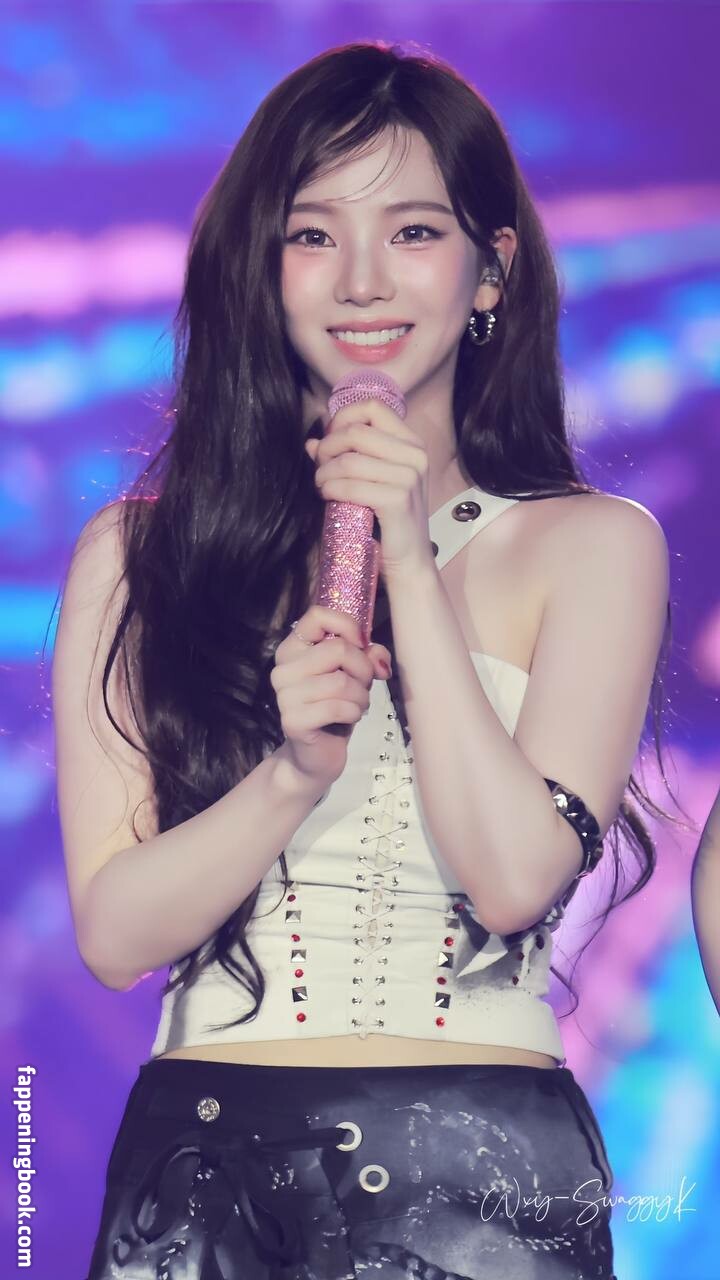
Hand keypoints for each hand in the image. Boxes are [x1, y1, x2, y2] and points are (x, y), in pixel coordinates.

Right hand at [270, 604, 392, 788]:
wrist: (316, 754)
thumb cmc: (336, 708)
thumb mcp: (354, 675)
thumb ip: (368, 655)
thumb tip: (378, 657)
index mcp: (293, 648)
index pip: (318, 615)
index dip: (348, 626)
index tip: (361, 645)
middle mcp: (283, 668)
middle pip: (338, 649)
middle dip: (362, 669)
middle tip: (362, 687)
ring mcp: (284, 695)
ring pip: (341, 682)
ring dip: (361, 696)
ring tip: (356, 706)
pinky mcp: (292, 720)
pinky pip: (338, 707)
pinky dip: (353, 713)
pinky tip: (348, 718)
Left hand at [304, 397, 435, 582]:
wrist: (408, 561)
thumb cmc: (387, 519)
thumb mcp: (370, 480)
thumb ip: (344, 456)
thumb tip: (311, 442)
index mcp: (411, 443)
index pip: (372, 407)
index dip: (342, 419)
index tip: (331, 442)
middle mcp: (415, 455)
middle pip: (355, 431)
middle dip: (328, 449)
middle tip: (319, 469)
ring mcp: (409, 477)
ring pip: (348, 460)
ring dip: (324, 473)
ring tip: (321, 487)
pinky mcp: (398, 500)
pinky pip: (350, 485)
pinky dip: (331, 490)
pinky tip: (328, 497)